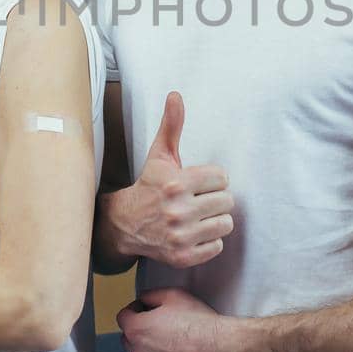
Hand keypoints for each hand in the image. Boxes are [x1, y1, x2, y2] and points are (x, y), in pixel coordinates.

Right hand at [109, 92, 232, 267]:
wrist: (125, 224)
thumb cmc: (149, 186)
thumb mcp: (160, 155)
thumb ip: (171, 125)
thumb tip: (175, 95)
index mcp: (176, 183)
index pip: (222, 178)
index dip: (212, 179)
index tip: (199, 183)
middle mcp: (177, 210)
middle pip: (226, 202)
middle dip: (215, 199)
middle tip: (199, 200)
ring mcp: (180, 236)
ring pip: (225, 224)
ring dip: (215, 220)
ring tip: (199, 216)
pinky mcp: (182, 256)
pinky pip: (217, 246)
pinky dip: (209, 241)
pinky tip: (194, 233)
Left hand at [116, 288, 239, 351]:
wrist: (224, 349)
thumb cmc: (201, 323)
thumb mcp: (174, 295)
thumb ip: (151, 296)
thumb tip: (143, 300)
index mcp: (137, 329)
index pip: (124, 317)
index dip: (136, 310)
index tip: (147, 310)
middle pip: (128, 341)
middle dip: (139, 333)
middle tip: (159, 328)